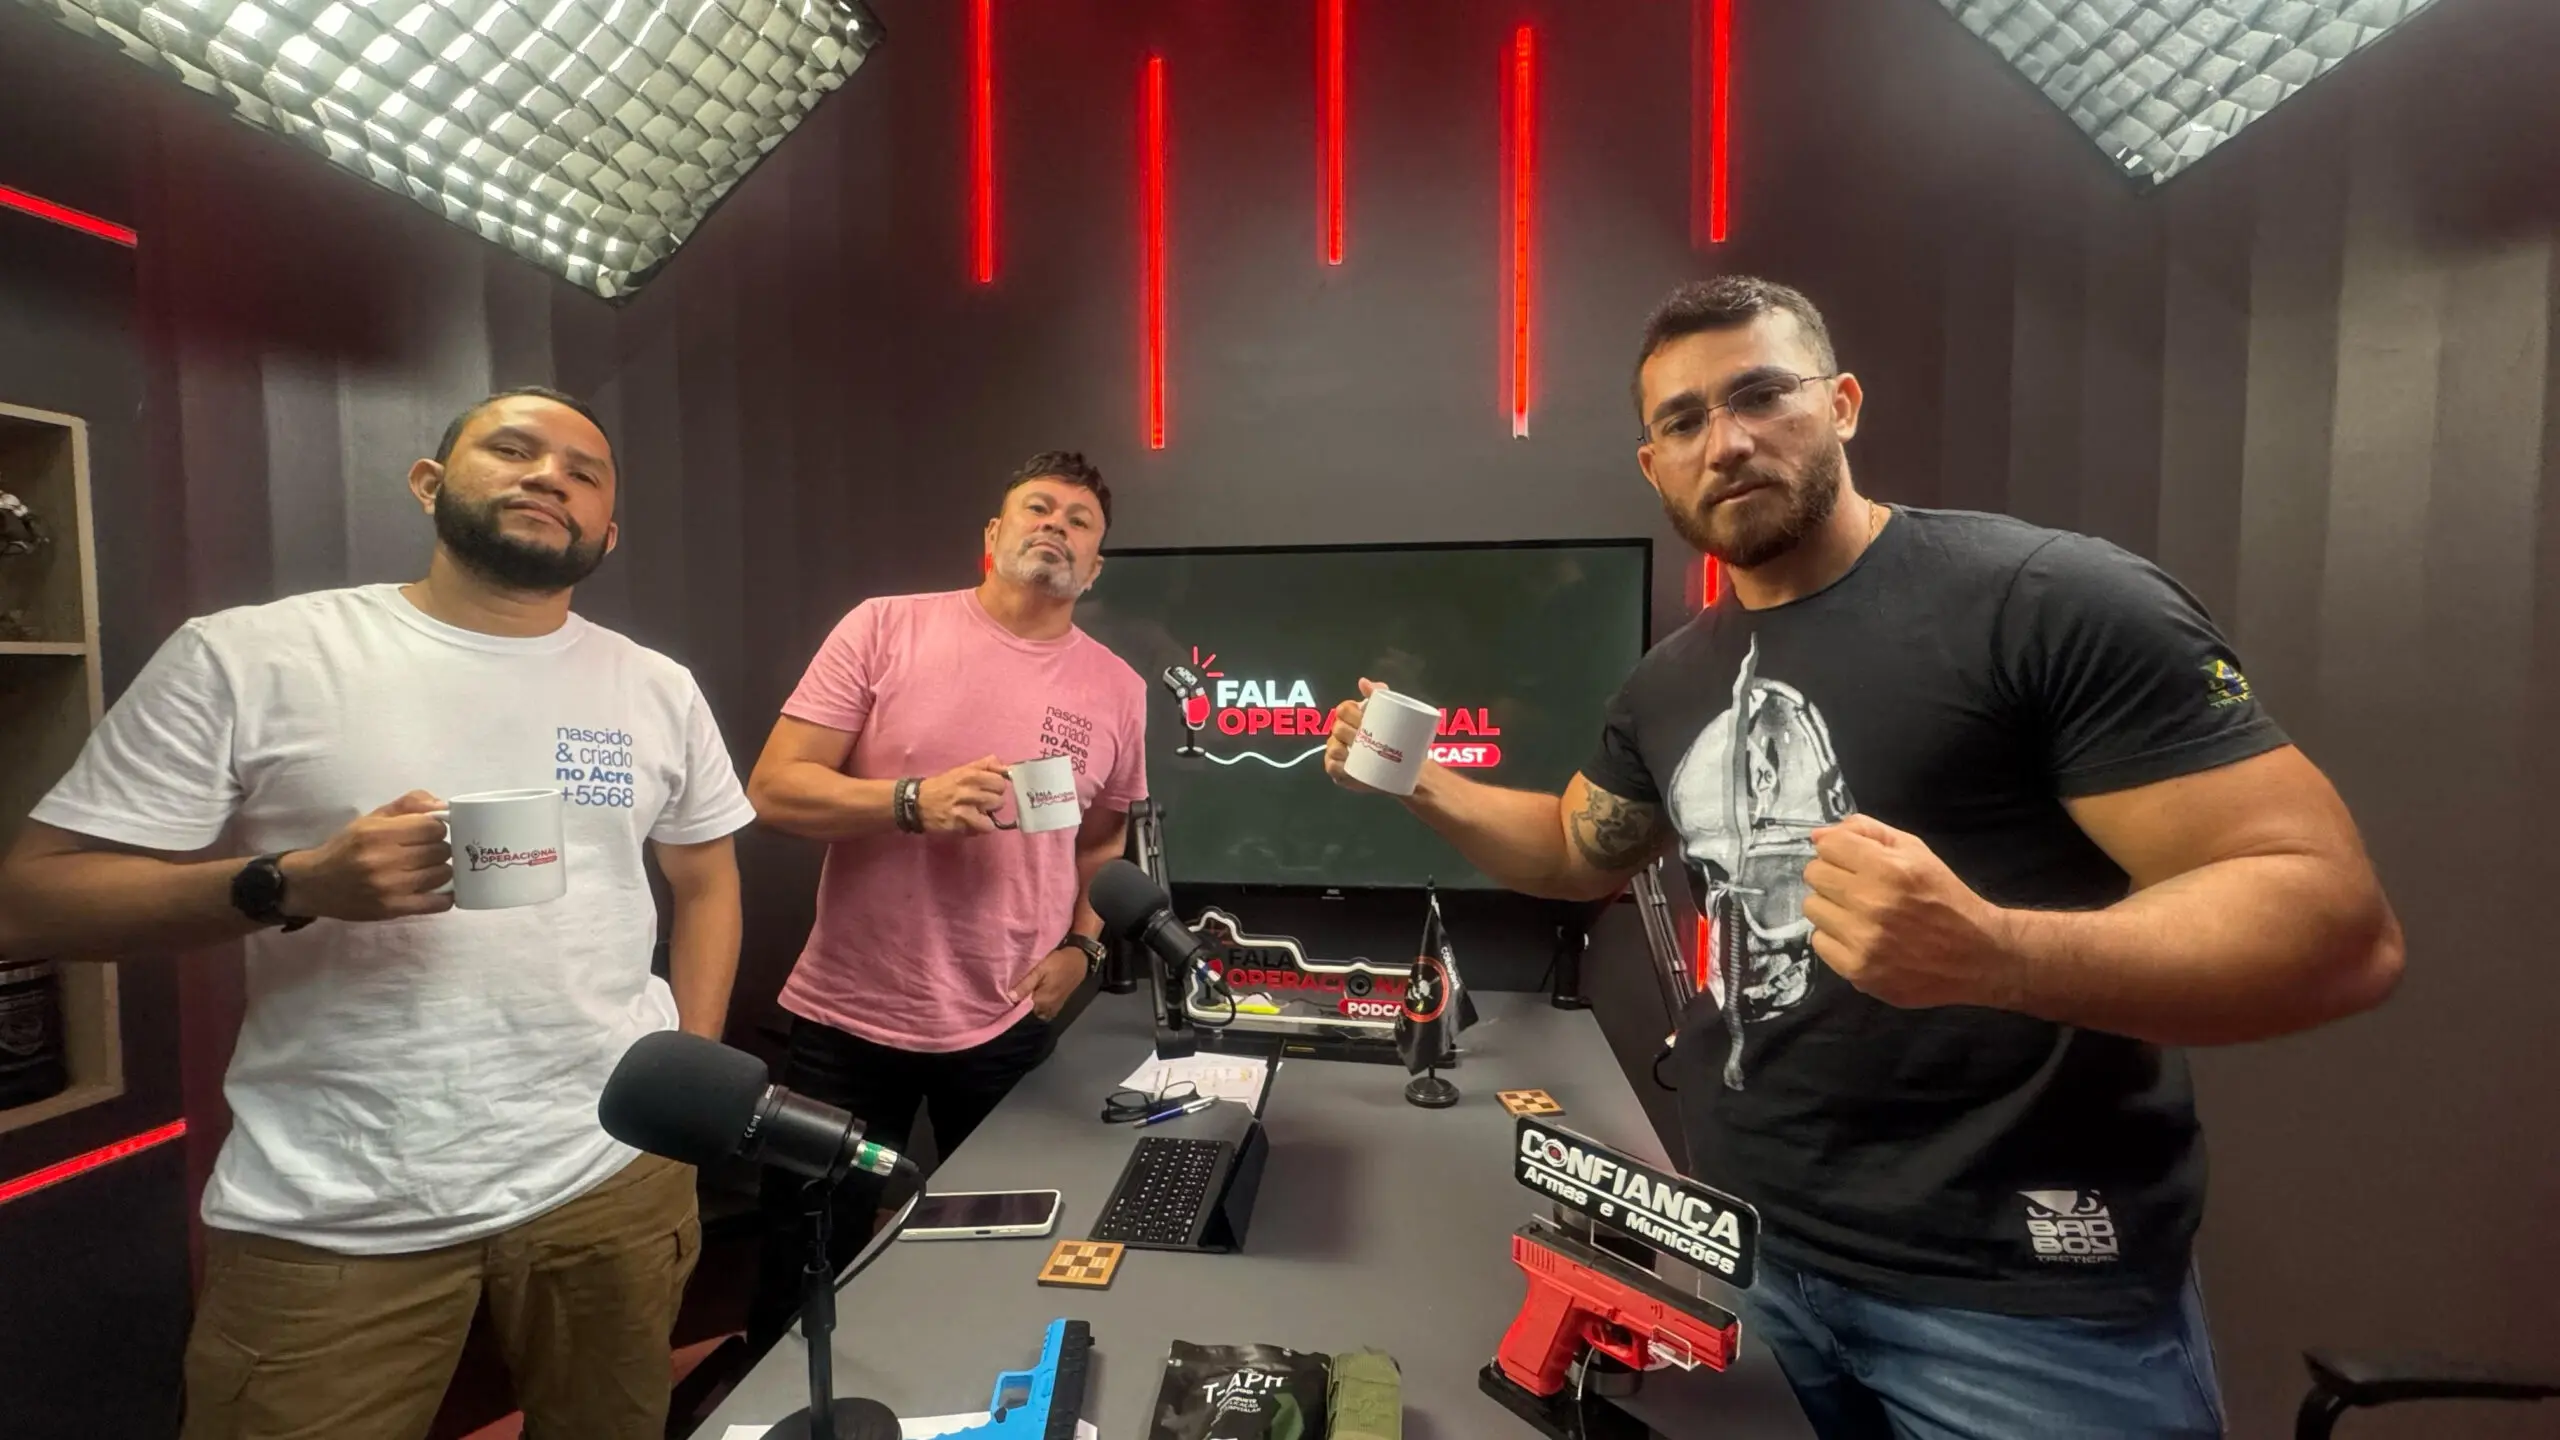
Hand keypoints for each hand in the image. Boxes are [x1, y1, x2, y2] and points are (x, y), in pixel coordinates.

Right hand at [279, 792, 454, 921]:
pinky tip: (435, 889)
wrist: (315, 884)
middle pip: (440, 851)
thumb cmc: (347, 848)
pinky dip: (444, 896)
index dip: (436, 829)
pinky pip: (438, 903)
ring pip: (442, 874)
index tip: (427, 834)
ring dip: (440, 870)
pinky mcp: (393, 909)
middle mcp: (383, 860)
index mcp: (377, 833)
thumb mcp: (372, 819)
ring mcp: (390, 887)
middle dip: (438, 849)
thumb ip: (409, 805)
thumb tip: (443, 805)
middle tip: (426, 852)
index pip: (432, 828)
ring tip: (426, 869)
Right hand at [918, 757, 1009, 834]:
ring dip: (987, 816)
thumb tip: (1007, 768)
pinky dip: (979, 828)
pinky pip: (983, 827)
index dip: (997, 788)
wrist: (916, 802)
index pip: (1000, 781)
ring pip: (992, 814)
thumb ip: (986, 766)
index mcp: (970, 774)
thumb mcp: (962, 770)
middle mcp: (967, 789)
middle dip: (993, 803)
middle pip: (999, 799)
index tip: (989, 790)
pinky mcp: (959, 822)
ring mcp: (963, 807)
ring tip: (977, 814)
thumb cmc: (942, 786)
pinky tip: (971, 824)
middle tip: (982, 803)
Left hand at [1009, 945, 1086, 1020]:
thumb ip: (1025, 985)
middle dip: (1026, 1005)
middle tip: (1021, 992)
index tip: (1010, 996)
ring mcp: (1056, 1006)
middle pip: (1032, 1012)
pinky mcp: (1060, 1003)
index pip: (1023, 1009)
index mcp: (1041, 1001)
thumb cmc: (1058, 962)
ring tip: (1030, 993)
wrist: (1080, 960)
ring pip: (1040, 1012)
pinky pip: (1048, 1010)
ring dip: (1035, 1006)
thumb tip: (1010, 998)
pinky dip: (1043, 1005)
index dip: (1016, 1003)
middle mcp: (1048, 1007)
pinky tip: (1040, 994)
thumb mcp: (1040, 970)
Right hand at [1322, 678, 1388, 794]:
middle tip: (1367, 738)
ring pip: (1333, 747)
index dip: (1352, 714)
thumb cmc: (1395, 737)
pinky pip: (1332, 767)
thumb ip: (1379, 694)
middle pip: (1338, 728)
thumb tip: (1363, 681)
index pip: (1343, 709)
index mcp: (1352, 717)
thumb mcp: (1391, 713)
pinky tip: (1346, 767)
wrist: (1405, 766)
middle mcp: (1341, 734)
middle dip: (1350, 732)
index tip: (1366, 719)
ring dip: (1342, 749)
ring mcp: (1339, 753)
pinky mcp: (1340, 771)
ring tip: (1358, 752)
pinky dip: (1337, 767)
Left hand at [1801, 814, 2013, 1010]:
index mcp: (1889, 869)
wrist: (1978, 957)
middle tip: (1859, 889)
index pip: (1827, 845)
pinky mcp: (1857, 970)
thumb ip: (1868, 833)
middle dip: (1834, 877)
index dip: (1840, 850)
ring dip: (1832, 908)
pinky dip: (1836, 939)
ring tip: (1861, 915)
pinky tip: (1861, 939)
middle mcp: (1872, 903)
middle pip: (1814, 874)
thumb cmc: (1945, 899)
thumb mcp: (1917, 853)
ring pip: (1812, 908)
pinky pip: (1819, 942)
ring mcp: (1862, 940)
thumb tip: (1818, 835)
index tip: (1854, 862)